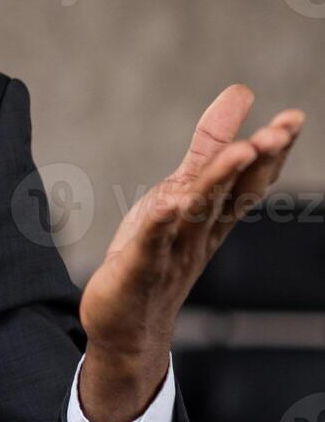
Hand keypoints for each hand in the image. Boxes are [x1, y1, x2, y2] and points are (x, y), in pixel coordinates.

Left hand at [77, 84, 303, 421]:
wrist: (129, 326)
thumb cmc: (157, 252)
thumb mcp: (181, 192)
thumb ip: (208, 148)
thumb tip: (241, 95)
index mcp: (210, 214)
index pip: (246, 180)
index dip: (270, 151)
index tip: (293, 118)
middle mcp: (197, 232)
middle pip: (232, 194)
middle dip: (256, 163)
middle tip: (279, 131)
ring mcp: (170, 252)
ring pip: (198, 213)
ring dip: (219, 182)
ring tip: (240, 150)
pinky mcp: (137, 270)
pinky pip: (151, 246)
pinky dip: (159, 226)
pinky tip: (166, 205)